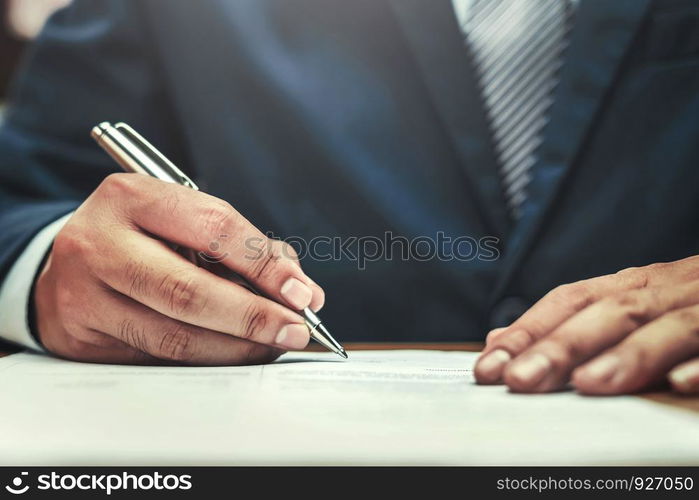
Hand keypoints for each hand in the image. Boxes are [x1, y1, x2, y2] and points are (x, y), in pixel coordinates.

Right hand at [34, 173, 323, 364]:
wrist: (66, 265)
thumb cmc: (142, 238)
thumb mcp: (182, 221)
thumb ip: (243, 249)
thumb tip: (301, 291)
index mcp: (132, 196)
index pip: (213, 227)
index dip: (263, 264)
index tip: (301, 292)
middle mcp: (100, 242)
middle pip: (188, 291)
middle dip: (254, 317)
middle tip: (297, 330)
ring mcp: (84, 293)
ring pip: (174, 335)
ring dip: (236, 348)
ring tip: (272, 347)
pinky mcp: (83, 336)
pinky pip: (157, 358)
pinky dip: (206, 360)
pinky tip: (234, 355)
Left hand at [474, 257, 698, 394]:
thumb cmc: (690, 303)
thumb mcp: (633, 304)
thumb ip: (575, 322)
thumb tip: (502, 341)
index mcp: (634, 285)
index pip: (570, 300)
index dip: (529, 329)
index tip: (489, 364)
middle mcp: (668, 289)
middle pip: (609, 312)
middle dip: (562, 345)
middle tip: (520, 380)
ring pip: (669, 326)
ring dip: (628, 355)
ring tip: (589, 384)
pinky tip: (679, 385)